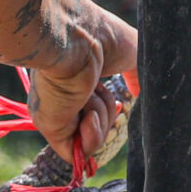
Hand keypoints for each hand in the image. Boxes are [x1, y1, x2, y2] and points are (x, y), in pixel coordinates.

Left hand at [27, 20, 137, 171]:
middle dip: (108, 113)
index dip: (110, 109)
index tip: (116, 97)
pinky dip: (91, 136)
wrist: (79, 41)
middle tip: (98, 90)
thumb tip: (138, 92)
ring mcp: (57, 116)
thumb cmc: (102, 39)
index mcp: (76, 84)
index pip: (95, 112)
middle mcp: (64, 101)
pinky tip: (87, 114)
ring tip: (89, 94)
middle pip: (97, 127)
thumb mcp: (132, 54)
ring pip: (92, 141)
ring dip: (101, 118)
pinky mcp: (52, 129)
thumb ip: (137, 75)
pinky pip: (79, 152)